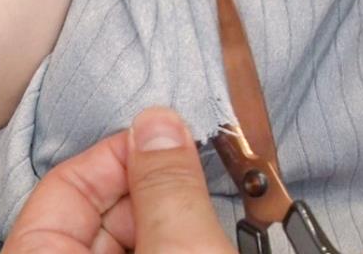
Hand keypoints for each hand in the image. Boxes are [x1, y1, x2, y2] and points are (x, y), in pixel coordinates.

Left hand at [3, 107, 362, 252]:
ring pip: (160, 249)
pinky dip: (235, 253)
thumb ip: (164, 190)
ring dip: (209, 225)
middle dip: (170, 192)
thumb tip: (156, 122)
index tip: (172, 136)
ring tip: (257, 208)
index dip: (117, 155)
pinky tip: (299, 245)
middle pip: (113, 222)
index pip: (64, 192)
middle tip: (218, 170)